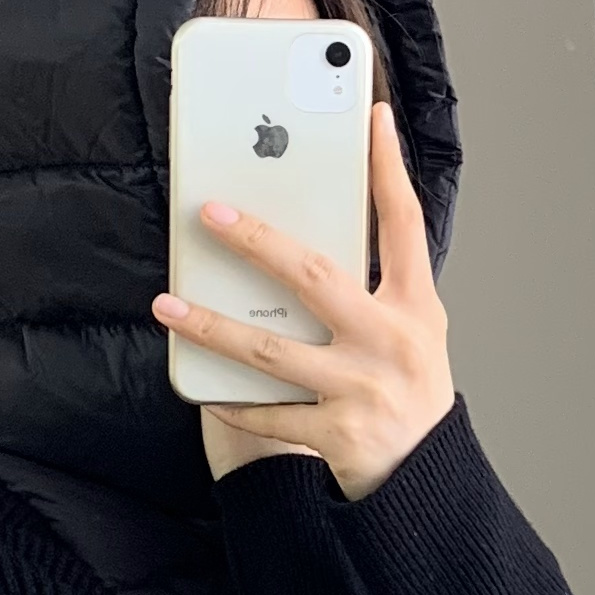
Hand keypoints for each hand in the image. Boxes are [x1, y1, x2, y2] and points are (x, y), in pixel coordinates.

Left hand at [155, 105, 453, 500]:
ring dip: (212, 327)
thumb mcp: (415, 329)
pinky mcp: (337, 434)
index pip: (404, 223)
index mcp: (417, 306)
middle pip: (315, 277)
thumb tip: (314, 226)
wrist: (426, 477)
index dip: (389, 168)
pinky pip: (269, 413)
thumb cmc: (409, 390)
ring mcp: (362, 390)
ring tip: (168, 305)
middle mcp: (391, 342)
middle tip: (208, 213)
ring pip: (270, 351)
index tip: (370, 117)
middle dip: (257, 240)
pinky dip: (231, 399)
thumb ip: (378, 280)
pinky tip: (198, 383)